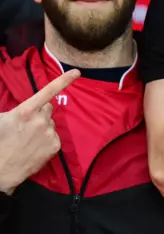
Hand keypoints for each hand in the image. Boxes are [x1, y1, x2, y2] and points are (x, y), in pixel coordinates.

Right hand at [0, 70, 78, 194]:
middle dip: (40, 113)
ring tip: (28, 140)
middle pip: (48, 109)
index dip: (63, 80)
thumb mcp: (2, 119)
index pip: (48, 91)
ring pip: (50, 123)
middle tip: (27, 125)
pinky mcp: (55, 145)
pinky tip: (35, 147)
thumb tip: (29, 108)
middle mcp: (41, 120)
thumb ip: (18, 110)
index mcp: (26, 111)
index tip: (76, 72)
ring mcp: (50, 133)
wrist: (1, 169)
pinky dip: (47, 140)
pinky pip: (54, 136)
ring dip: (43, 128)